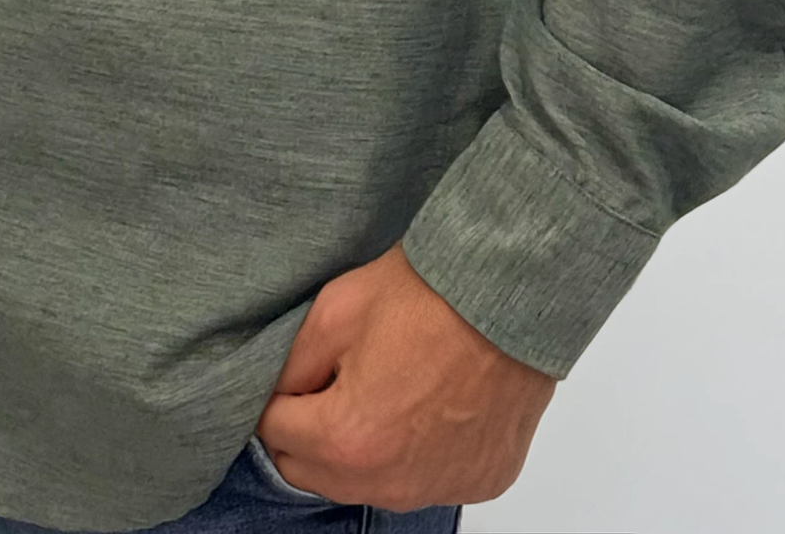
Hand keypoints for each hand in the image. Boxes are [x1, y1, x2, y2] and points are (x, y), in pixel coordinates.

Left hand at [253, 244, 554, 510]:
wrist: (509, 296)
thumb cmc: (428, 297)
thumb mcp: (334, 312)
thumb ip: (291, 365)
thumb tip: (278, 393)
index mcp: (347, 440)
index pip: (275, 434)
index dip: (278, 397)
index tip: (295, 376)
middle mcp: (392, 482)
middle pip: (316, 471)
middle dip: (310, 432)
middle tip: (333, 381)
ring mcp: (439, 487)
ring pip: (370, 483)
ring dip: (362, 449)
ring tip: (385, 388)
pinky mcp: (479, 482)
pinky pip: (426, 480)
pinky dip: (416, 453)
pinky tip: (428, 405)